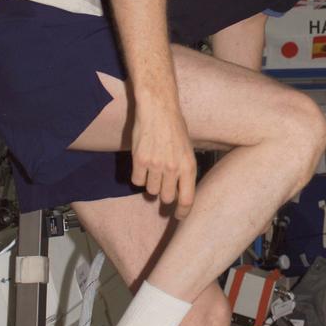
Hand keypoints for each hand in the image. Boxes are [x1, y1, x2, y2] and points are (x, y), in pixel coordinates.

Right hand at [131, 103, 196, 218]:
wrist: (158, 108)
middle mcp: (173, 168)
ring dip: (151, 184)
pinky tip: (142, 165)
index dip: (183, 212)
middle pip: (167, 197)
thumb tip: (180, 188)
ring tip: (153, 168)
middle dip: (165, 194)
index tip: (178, 216)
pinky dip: (138, 177)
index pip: (187, 199)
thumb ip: (184, 169)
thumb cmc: (175, 126)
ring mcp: (155, 165)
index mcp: (189, 165)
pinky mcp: (139, 160)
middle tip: (162, 185)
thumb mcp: (188, 149)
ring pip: (151, 190)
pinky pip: (136, 181)